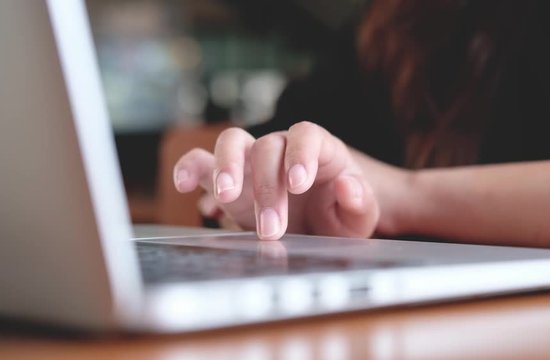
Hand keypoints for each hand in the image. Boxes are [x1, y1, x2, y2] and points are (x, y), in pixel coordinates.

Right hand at [173, 121, 379, 239]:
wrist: (321, 228)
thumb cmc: (341, 216)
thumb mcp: (360, 216)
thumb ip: (360, 201)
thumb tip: (348, 184)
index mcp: (319, 149)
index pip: (306, 135)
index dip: (300, 154)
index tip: (298, 184)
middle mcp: (282, 149)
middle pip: (267, 148)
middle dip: (268, 188)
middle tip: (272, 230)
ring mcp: (252, 161)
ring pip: (232, 143)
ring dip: (227, 167)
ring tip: (227, 198)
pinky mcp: (229, 180)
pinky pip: (202, 162)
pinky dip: (189, 167)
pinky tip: (182, 184)